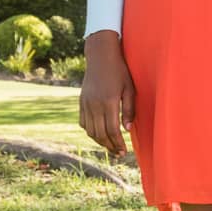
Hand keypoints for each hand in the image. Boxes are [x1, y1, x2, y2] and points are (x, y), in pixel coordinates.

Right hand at [80, 30, 135, 156]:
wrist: (100, 57)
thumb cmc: (120, 71)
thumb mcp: (130, 88)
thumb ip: (129, 109)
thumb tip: (127, 129)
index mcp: (109, 102)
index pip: (112, 130)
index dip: (118, 143)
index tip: (124, 151)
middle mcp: (95, 104)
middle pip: (100, 134)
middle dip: (110, 146)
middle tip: (119, 153)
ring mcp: (86, 103)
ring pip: (90, 130)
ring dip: (100, 141)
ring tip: (110, 147)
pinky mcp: (81, 102)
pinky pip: (83, 122)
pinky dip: (90, 132)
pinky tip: (99, 135)